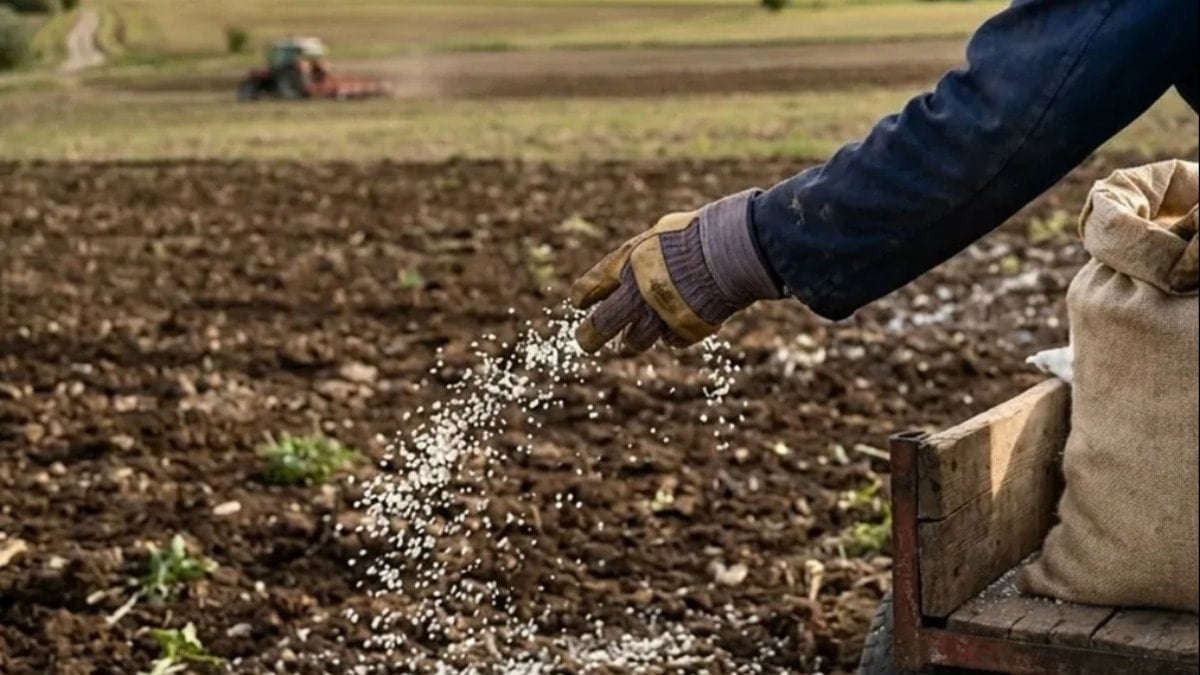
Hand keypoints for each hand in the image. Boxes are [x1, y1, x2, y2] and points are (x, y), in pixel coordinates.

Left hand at [570, 189, 780, 353]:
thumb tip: (625, 269)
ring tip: (634, 336)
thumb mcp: (658, 234)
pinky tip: (677, 322)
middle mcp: (636, 294)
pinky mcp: (684, 330)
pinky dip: (672, 334)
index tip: (580, 304)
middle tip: (585, 342)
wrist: (732, 249)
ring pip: (635, 341)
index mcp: (625, 264)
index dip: (583, 297)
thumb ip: (638, 256)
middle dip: (589, 336)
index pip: (588, 289)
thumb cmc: (696, 234)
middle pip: (601, 326)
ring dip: (634, 339)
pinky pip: (671, 341)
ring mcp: (660, 316)